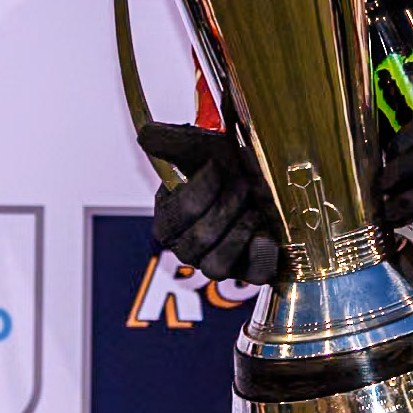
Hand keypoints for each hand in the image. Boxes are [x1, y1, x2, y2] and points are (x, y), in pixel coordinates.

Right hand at [138, 122, 278, 285]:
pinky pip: (251, 277)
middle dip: (226, 207)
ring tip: (254, 207)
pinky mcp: (248, 271)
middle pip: (199, 240)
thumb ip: (170, 141)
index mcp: (168, 220)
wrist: (264, 176)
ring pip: (217, 265)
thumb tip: (145, 135)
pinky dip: (260, 258)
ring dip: (240, 231)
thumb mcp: (201, 146)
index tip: (218, 164)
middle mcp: (187, 247)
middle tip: (243, 183)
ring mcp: (216, 262)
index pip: (179, 214)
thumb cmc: (227, 163)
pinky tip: (267, 237)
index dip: (202, 188)